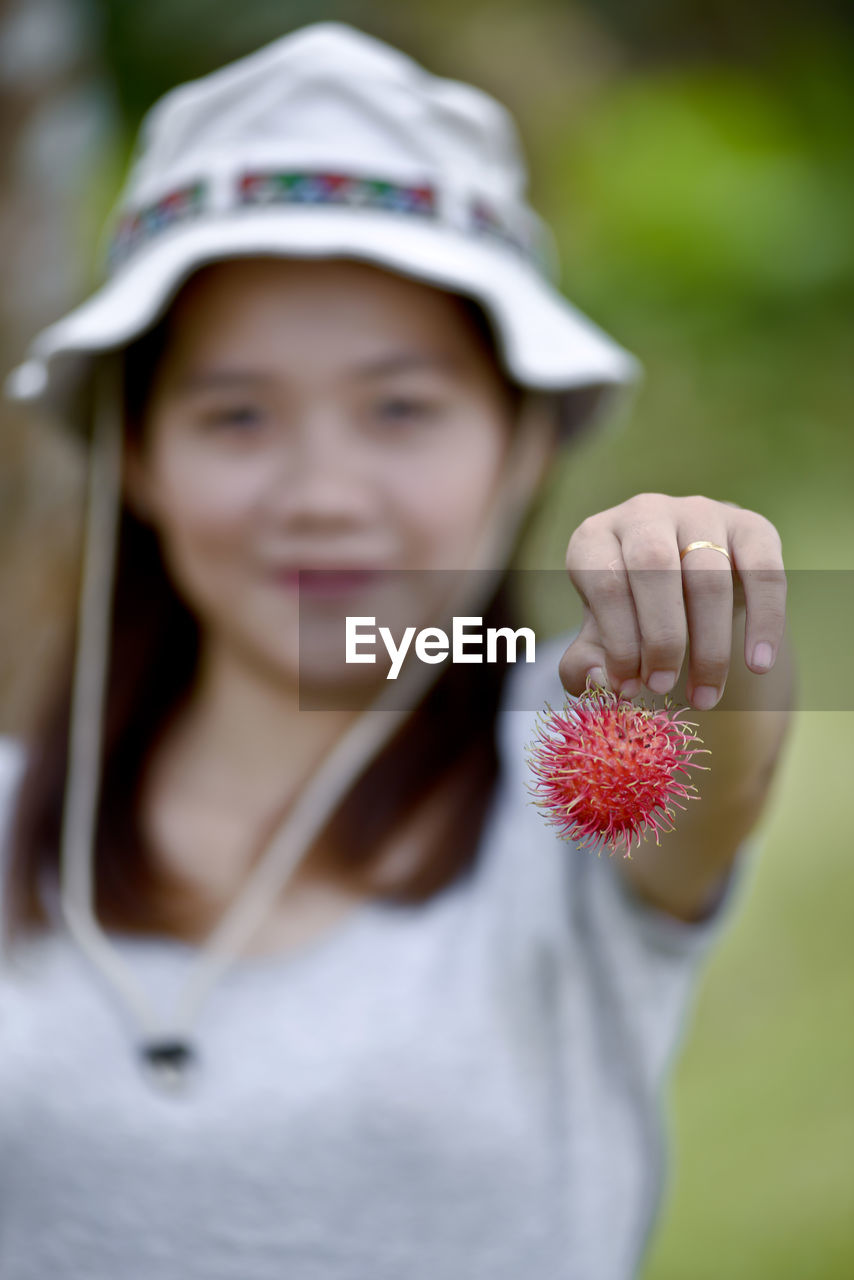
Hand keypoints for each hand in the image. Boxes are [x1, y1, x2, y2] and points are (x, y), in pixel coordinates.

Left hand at [558, 493, 786, 709]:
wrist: (686, 583)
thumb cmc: (632, 614)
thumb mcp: (600, 636)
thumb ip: (584, 663)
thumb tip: (597, 680)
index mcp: (596, 537)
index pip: (605, 582)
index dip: (617, 641)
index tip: (628, 688)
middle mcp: (644, 513)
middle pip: (654, 567)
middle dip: (661, 638)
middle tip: (662, 688)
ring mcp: (699, 512)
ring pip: (709, 576)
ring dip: (708, 646)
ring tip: (704, 696)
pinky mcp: (750, 524)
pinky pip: (764, 572)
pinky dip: (764, 621)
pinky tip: (759, 664)